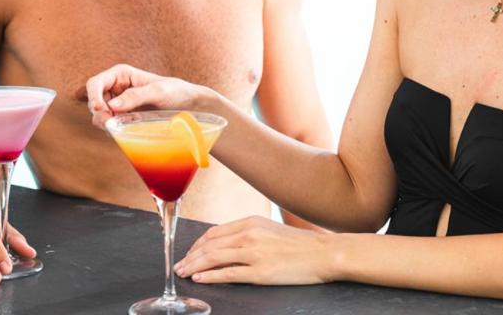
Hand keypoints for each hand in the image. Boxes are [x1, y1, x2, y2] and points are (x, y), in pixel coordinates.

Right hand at [82, 63, 209, 127]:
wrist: (189, 105)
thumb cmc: (175, 91)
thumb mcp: (158, 92)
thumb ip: (135, 96)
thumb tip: (112, 105)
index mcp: (121, 74)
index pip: (95, 83)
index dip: (93, 96)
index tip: (102, 109)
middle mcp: (116, 87)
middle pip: (94, 100)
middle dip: (99, 113)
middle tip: (111, 123)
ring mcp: (118, 103)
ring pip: (99, 114)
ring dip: (104, 122)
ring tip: (122, 125)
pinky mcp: (123, 116)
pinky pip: (109, 124)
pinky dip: (113, 128)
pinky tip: (127, 128)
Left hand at [174, 216, 334, 284]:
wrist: (324, 253)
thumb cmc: (299, 244)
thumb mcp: (270, 230)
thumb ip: (249, 233)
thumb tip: (227, 243)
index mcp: (251, 222)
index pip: (213, 233)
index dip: (196, 244)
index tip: (188, 254)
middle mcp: (249, 234)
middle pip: (209, 244)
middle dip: (190, 256)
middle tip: (179, 266)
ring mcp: (254, 253)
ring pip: (214, 257)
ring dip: (194, 266)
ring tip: (183, 273)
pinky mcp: (260, 272)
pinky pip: (228, 273)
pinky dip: (210, 276)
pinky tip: (200, 279)